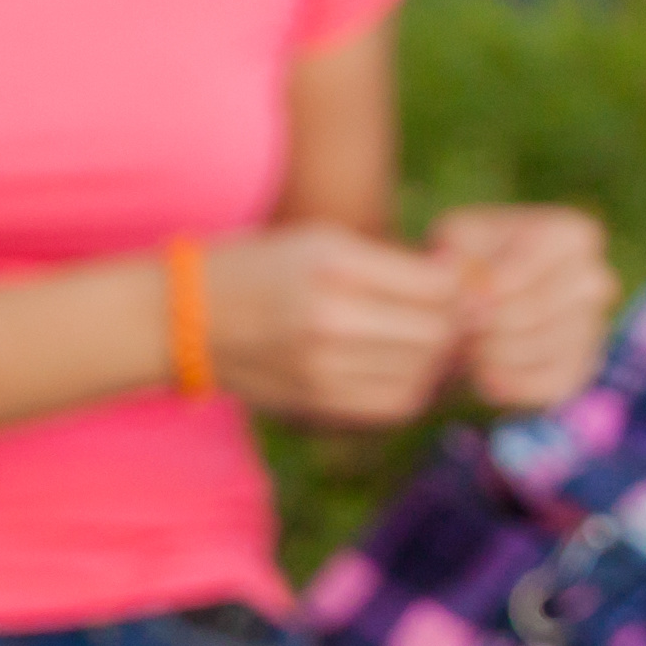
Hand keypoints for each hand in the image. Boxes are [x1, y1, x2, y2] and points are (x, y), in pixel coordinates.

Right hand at [204, 223, 462, 429]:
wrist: (182, 317)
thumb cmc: (263, 267)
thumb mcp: (323, 241)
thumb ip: (393, 263)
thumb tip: (463, 287)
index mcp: (334, 267)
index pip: (438, 288)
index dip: (463, 287)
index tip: (461, 283)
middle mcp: (330, 320)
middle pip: (437, 334)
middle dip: (459, 324)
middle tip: (459, 314)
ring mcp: (323, 368)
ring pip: (424, 373)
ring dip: (441, 358)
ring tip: (432, 339)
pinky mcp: (317, 403)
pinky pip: (395, 404)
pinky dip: (415, 387)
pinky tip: (407, 367)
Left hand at [428, 204, 616, 413]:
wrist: (476, 300)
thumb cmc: (468, 259)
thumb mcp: (455, 239)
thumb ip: (459, 253)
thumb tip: (473, 286)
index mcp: (574, 235)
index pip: (532, 269)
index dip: (491, 289)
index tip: (464, 298)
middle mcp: (596, 279)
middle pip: (537, 310)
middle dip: (489, 324)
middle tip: (462, 326)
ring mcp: (595, 326)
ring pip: (541, 349)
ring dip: (493, 353)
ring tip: (469, 345)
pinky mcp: (583, 368)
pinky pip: (549, 384)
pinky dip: (510, 382)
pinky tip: (485, 372)